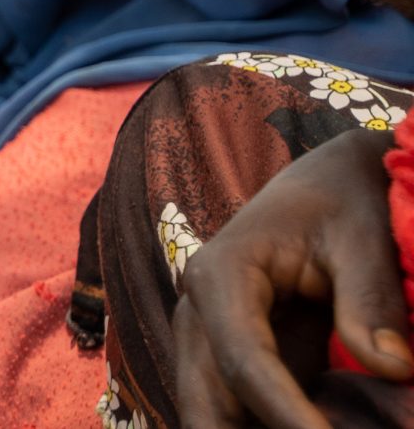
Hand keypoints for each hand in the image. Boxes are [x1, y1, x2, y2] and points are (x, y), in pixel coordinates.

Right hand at [176, 127, 412, 428]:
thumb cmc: (342, 203)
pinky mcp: (238, 361)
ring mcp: (212, 342)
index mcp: (221, 275)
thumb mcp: (363, 240)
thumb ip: (371, 301)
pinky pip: (244, 415)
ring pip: (214, 416)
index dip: (285, 413)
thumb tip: (392, 368)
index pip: (243, 359)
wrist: (327, 186)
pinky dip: (276, 428)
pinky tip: (322, 428)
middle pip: (204, 403)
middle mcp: (200, 314)